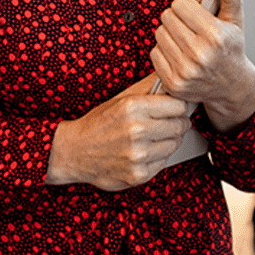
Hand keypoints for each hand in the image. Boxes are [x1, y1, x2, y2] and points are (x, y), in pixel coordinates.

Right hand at [45, 72, 190, 190]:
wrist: (75, 151)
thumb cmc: (99, 122)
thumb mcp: (122, 98)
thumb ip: (149, 87)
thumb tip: (172, 79)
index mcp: (133, 107)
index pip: (178, 105)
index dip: (179, 106)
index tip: (175, 108)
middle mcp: (137, 131)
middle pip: (180, 125)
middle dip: (178, 122)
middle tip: (169, 122)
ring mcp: (138, 155)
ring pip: (175, 144)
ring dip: (170, 140)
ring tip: (156, 136)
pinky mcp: (138, 174)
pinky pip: (164, 162)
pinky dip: (159, 156)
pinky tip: (147, 150)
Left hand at [151, 0, 254, 132]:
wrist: (232, 86)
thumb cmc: (231, 49)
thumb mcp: (236, 20)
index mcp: (215, 35)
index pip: (180, 4)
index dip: (187, 5)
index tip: (195, 13)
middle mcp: (199, 54)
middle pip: (167, 17)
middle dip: (178, 18)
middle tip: (191, 27)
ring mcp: (185, 70)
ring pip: (159, 34)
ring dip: (170, 34)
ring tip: (185, 40)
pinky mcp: (173, 83)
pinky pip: (155, 53)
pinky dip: (164, 51)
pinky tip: (179, 54)